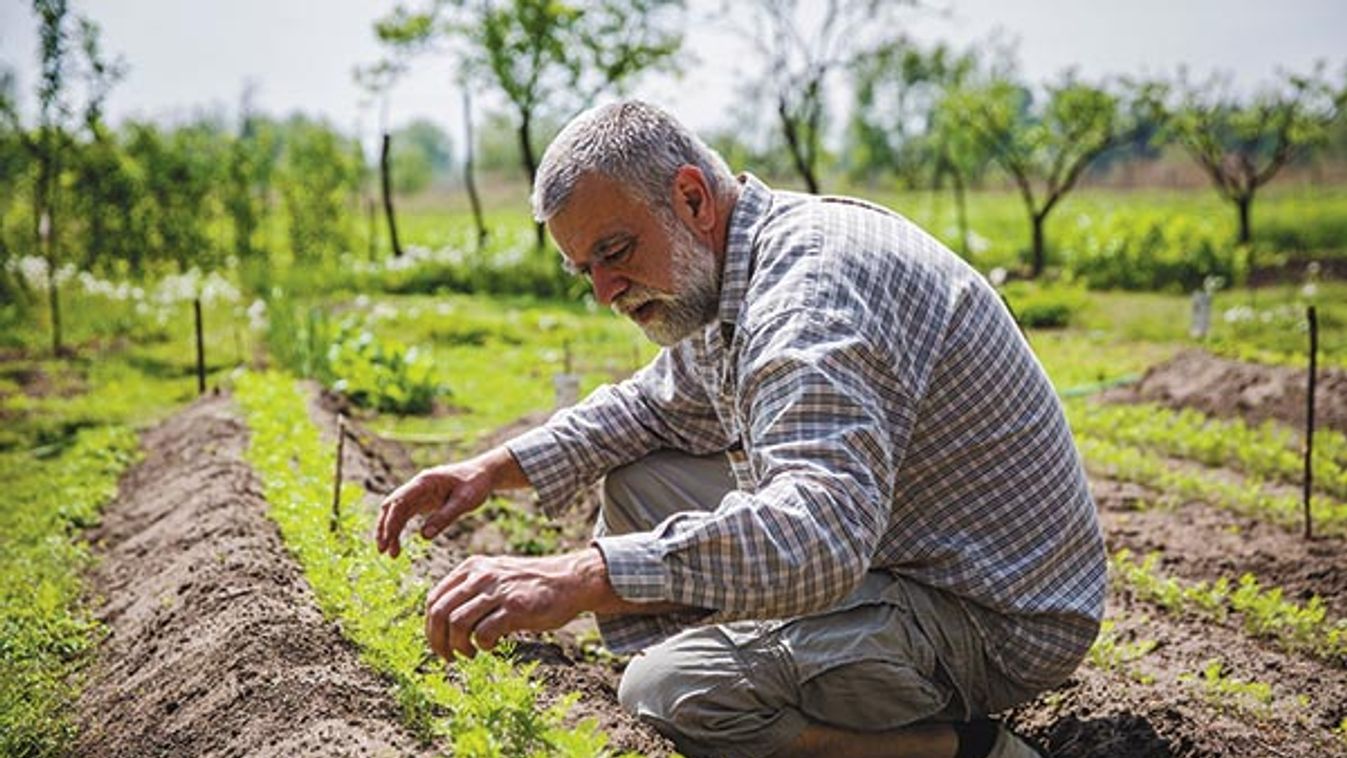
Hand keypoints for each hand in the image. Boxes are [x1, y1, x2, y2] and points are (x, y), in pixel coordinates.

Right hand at [376, 453, 497, 557]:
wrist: (483, 474)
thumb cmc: (475, 484)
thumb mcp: (465, 501)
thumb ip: (445, 517)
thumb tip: (423, 536)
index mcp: (424, 482)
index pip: (399, 501)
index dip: (391, 521)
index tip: (387, 540)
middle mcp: (417, 486)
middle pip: (392, 507)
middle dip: (385, 528)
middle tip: (383, 551)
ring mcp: (418, 493)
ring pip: (395, 512)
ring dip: (390, 531)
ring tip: (390, 554)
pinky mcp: (422, 501)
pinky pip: (405, 515)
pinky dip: (398, 529)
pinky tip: (397, 545)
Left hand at [425, 548, 610, 659]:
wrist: (570, 581)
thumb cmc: (530, 586)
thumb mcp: (495, 577)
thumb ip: (470, 591)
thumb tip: (442, 622)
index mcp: (472, 567)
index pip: (434, 599)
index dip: (430, 627)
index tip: (438, 643)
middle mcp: (482, 576)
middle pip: (440, 612)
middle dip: (437, 641)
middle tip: (448, 657)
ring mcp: (499, 591)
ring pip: (457, 623)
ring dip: (458, 646)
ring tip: (470, 653)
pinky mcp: (515, 608)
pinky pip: (483, 633)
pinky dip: (482, 646)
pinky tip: (492, 646)